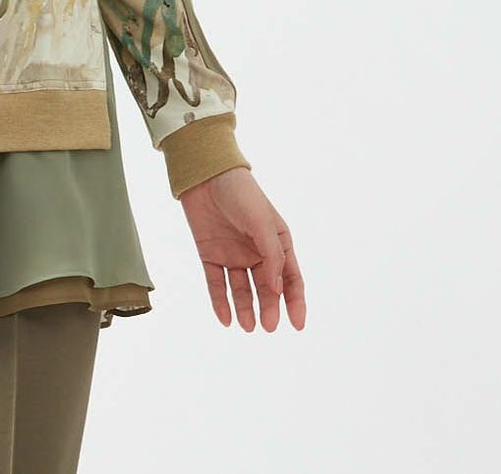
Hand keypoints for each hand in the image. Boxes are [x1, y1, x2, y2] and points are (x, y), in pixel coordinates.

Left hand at [178, 166, 305, 331]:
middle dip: (269, 308)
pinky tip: (225, 318)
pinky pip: (217, 283)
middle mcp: (256, 252)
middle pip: (266, 288)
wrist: (205, 175)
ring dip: (245, 308)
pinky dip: (221, 301)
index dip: (295, 301)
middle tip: (268, 326)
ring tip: (247, 326)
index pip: (290, 278)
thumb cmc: (240, 193)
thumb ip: (272, 256)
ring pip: (242, 289)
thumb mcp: (262, 222)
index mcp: (277, 243)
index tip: (297, 324)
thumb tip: (276, 290)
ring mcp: (233, 254)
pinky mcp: (210, 254)